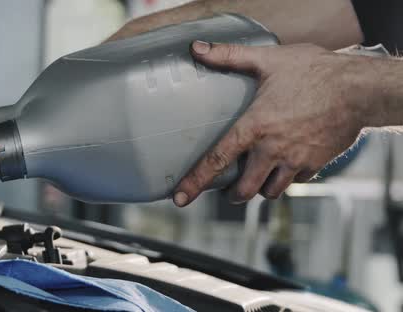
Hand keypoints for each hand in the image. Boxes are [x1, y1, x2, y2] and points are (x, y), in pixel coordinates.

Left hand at [174, 41, 377, 206]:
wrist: (360, 89)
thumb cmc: (314, 72)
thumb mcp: (269, 59)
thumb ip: (230, 56)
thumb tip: (198, 48)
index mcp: (254, 127)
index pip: (217, 160)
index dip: (195, 182)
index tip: (180, 199)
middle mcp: (271, 149)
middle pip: (244, 190)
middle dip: (234, 194)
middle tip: (230, 188)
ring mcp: (295, 160)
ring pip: (271, 191)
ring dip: (262, 188)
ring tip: (258, 177)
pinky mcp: (315, 164)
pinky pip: (297, 181)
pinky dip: (288, 178)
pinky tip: (288, 164)